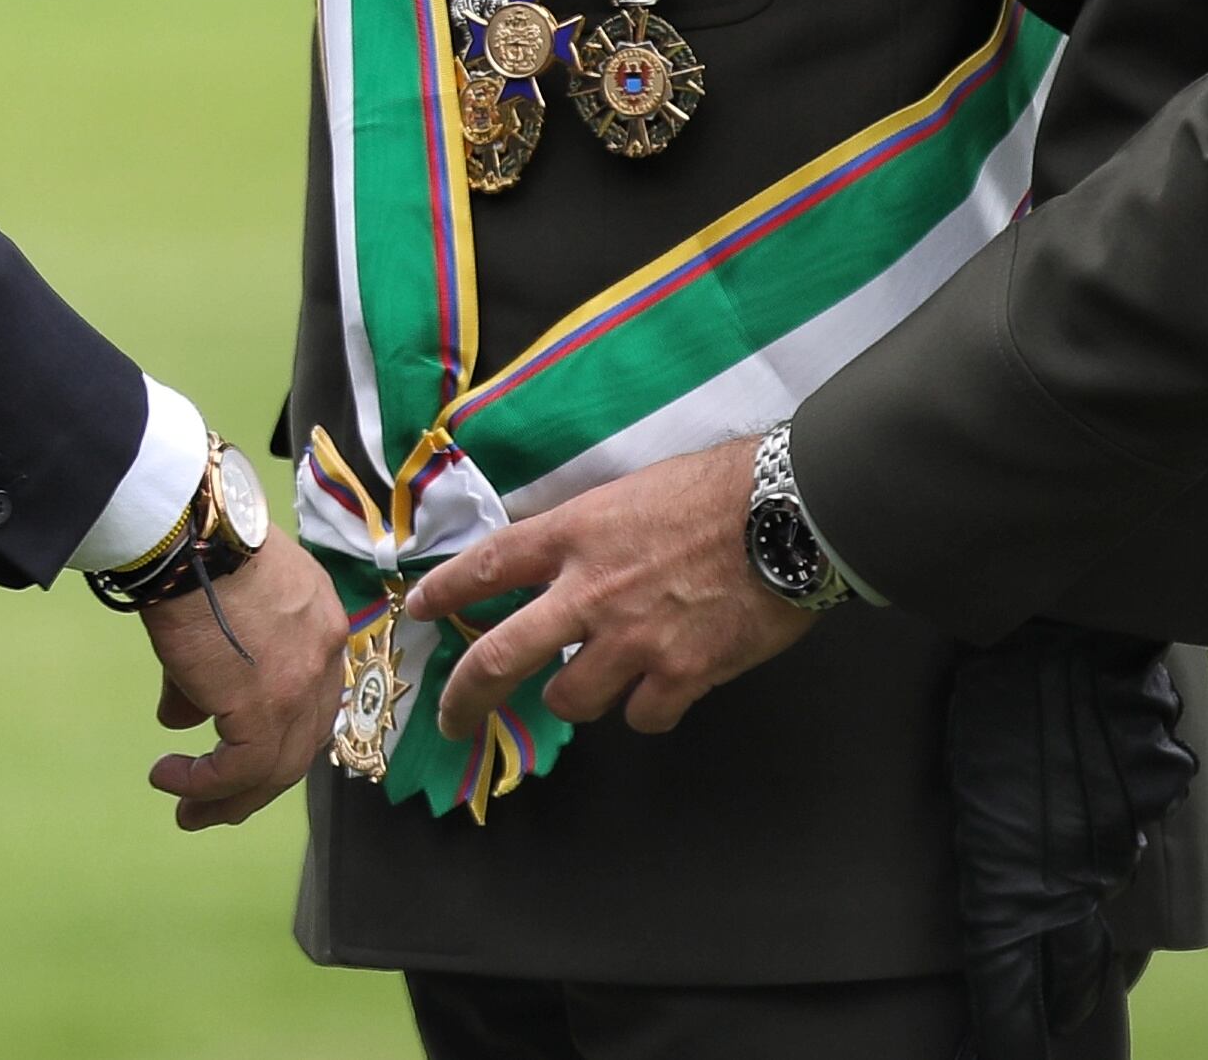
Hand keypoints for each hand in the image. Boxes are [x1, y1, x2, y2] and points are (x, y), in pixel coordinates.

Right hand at [137, 529, 348, 829]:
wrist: (192, 537)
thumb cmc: (199, 554)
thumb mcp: (217, 611)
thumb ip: (207, 673)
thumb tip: (177, 719)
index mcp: (320, 622)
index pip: (312, 697)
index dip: (280, 734)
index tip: (244, 757)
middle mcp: (325, 656)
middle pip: (301, 741)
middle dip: (257, 781)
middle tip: (216, 803)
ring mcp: (302, 686)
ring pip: (276, 768)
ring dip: (228, 797)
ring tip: (188, 811)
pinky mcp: (266, 710)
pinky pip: (240, 770)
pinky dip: (204, 785)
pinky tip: (171, 780)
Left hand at [410, 439, 814, 742]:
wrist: (790, 509)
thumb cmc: (720, 486)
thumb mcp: (635, 491)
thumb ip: (595, 531)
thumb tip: (575, 560)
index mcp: (576, 533)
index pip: (488, 565)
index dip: (444, 591)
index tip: (417, 609)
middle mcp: (590, 591)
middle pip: (500, 657)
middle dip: (465, 696)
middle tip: (451, 721)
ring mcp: (633, 639)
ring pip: (572, 698)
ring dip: (577, 695)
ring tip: (595, 682)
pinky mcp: (681, 674)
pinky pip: (643, 717)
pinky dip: (647, 710)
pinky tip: (663, 692)